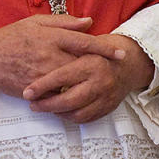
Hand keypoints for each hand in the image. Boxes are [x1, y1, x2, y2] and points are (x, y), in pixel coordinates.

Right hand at [0, 14, 125, 96]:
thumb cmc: (13, 37)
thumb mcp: (37, 22)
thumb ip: (64, 22)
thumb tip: (89, 22)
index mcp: (51, 37)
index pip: (84, 43)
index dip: (104, 49)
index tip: (121, 54)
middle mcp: (48, 56)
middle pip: (81, 65)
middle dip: (98, 68)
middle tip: (113, 71)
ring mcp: (42, 75)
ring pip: (71, 82)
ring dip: (84, 83)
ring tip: (96, 83)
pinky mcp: (35, 90)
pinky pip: (56, 95)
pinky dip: (66, 94)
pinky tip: (74, 94)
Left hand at [22, 34, 154, 122]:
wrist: (131, 62)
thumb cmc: (103, 49)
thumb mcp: (85, 39)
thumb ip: (65, 42)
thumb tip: (41, 50)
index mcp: (92, 62)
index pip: (62, 77)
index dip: (42, 86)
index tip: (27, 91)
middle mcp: (101, 81)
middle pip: (68, 100)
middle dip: (46, 105)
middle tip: (32, 103)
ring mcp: (106, 96)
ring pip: (76, 114)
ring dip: (57, 113)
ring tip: (45, 107)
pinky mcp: (108, 107)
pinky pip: (85, 119)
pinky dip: (71, 117)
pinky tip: (61, 110)